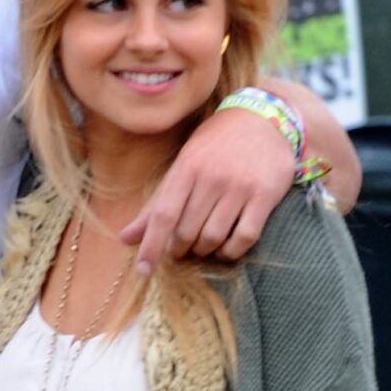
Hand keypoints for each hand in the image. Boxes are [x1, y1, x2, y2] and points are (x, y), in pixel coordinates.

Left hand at [120, 105, 295, 270]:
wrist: (263, 119)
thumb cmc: (216, 146)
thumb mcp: (183, 166)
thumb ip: (156, 204)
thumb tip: (125, 239)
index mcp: (187, 168)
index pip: (163, 215)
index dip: (151, 246)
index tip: (143, 271)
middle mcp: (213, 177)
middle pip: (187, 231)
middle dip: (180, 248)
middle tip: (182, 247)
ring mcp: (240, 186)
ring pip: (214, 237)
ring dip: (205, 250)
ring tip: (203, 245)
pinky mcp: (265, 196)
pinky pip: (244, 238)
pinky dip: (231, 251)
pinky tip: (226, 248)